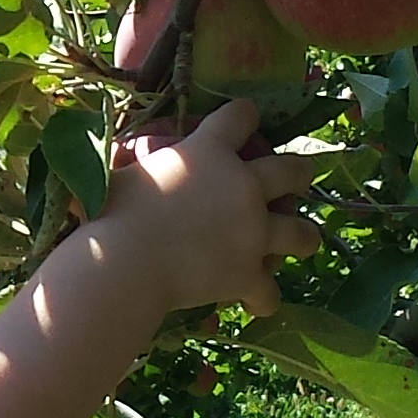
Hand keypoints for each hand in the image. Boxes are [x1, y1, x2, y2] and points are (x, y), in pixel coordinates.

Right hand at [98, 100, 320, 317]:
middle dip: (299, 174)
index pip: (240, 117)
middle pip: (292, 171)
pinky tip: (258, 301)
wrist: (124, 263)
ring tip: (303, 240)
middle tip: (296, 179)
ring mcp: (253, 233)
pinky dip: (264, 298)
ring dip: (304, 237)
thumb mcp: (122, 174)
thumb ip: (133, 163)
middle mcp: (244, 187)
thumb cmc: (112, 213)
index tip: (244, 119)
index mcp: (211, 152)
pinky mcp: (248, 274)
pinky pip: (270, 292)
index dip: (244, 116)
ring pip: (302, 233)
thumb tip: (117, 160)